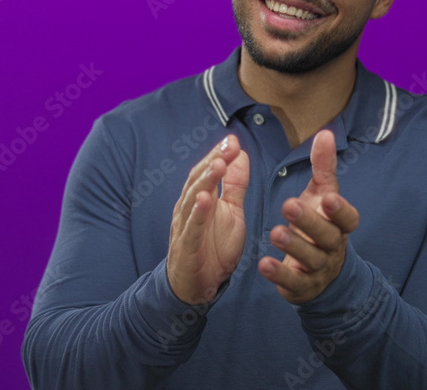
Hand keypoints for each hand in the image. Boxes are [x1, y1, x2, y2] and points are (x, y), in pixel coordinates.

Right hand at [167, 135, 249, 304]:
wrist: (197, 286)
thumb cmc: (213, 247)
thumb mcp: (231, 212)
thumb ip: (235, 184)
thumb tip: (240, 154)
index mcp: (200, 198)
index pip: (207, 171)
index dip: (219, 155)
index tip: (233, 140)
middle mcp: (189, 208)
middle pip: (198, 180)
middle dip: (213, 161)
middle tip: (228, 147)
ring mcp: (185, 227)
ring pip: (193, 199)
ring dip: (205, 181)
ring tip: (218, 164)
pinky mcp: (187, 247)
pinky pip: (192, 228)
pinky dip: (198, 213)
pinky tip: (205, 199)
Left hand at [259, 130, 359, 302]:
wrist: (322, 274)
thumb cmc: (320, 224)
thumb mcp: (322, 195)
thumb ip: (323, 168)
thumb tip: (325, 133)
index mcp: (340, 225)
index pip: (348, 219)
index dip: (341, 210)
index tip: (328, 197)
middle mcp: (333, 247)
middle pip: (327, 236)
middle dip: (309, 222)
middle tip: (288, 205)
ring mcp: (319, 269)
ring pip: (310, 258)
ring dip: (293, 246)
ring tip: (275, 232)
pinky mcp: (302, 287)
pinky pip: (293, 282)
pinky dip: (279, 274)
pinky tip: (263, 265)